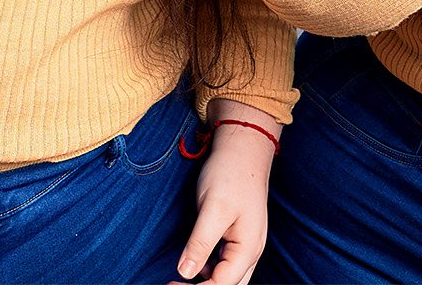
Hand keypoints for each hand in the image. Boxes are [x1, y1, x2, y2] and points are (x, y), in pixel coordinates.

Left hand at [173, 102, 279, 284]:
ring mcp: (244, 243)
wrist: (242, 149)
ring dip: (205, 279)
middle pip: (229, 284)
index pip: (223, 284)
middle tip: (172, 283)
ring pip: (227, 276)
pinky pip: (223, 262)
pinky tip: (191, 261)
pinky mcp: (236, 235)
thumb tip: (185, 272)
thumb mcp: (213, 209)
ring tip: (177, 277)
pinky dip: (207, 268)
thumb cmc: (230, 175)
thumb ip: (201, 243)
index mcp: (248, 248)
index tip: (170, 284)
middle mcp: (250, 250)